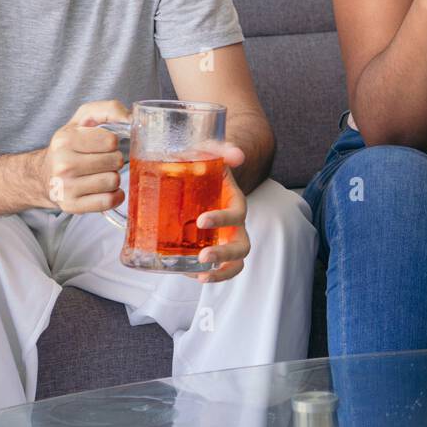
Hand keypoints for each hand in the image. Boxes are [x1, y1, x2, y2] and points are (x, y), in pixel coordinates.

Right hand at [40, 100, 131, 213]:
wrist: (44, 175)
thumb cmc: (71, 145)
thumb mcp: (84, 120)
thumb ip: (109, 110)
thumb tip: (131, 117)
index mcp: (65, 139)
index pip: (111, 141)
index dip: (112, 143)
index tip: (103, 145)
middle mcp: (62, 164)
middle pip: (115, 161)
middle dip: (114, 160)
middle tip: (101, 161)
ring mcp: (66, 187)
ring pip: (113, 181)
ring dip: (113, 178)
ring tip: (100, 174)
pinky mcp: (72, 206)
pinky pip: (109, 201)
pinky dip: (114, 196)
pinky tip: (105, 190)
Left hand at [191, 142, 248, 282]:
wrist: (200, 174)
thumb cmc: (206, 164)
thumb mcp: (211, 152)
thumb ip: (222, 149)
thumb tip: (237, 156)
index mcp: (235, 202)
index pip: (237, 214)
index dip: (223, 219)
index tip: (202, 220)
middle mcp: (234, 225)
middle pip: (241, 246)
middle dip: (225, 255)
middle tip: (204, 257)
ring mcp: (224, 240)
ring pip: (234, 263)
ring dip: (220, 273)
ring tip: (199, 276)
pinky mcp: (209, 249)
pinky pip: (214, 268)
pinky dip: (202, 274)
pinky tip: (185, 273)